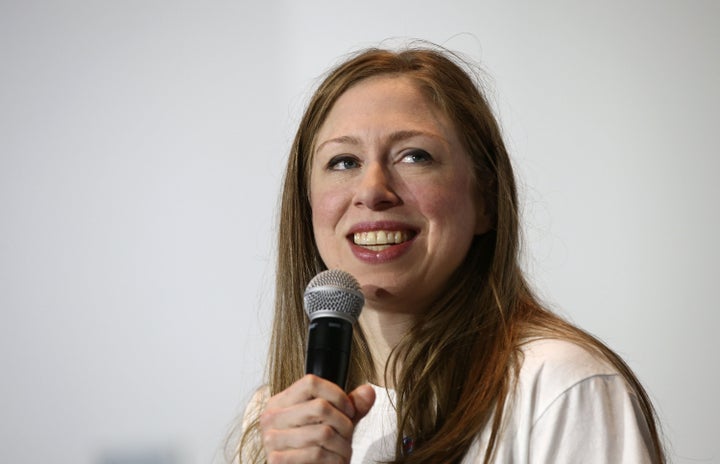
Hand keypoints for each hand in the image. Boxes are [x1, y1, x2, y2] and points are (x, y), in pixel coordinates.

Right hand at [259, 374, 375, 463]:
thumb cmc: (315, 450)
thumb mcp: (334, 423)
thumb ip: (350, 407)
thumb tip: (368, 391)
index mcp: (281, 402)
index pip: (311, 382)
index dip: (337, 395)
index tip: (349, 410)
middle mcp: (272, 417)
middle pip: (320, 407)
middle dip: (344, 423)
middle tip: (348, 435)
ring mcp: (272, 439)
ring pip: (323, 432)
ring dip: (342, 445)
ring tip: (343, 451)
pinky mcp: (276, 460)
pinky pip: (316, 453)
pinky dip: (333, 460)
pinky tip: (334, 461)